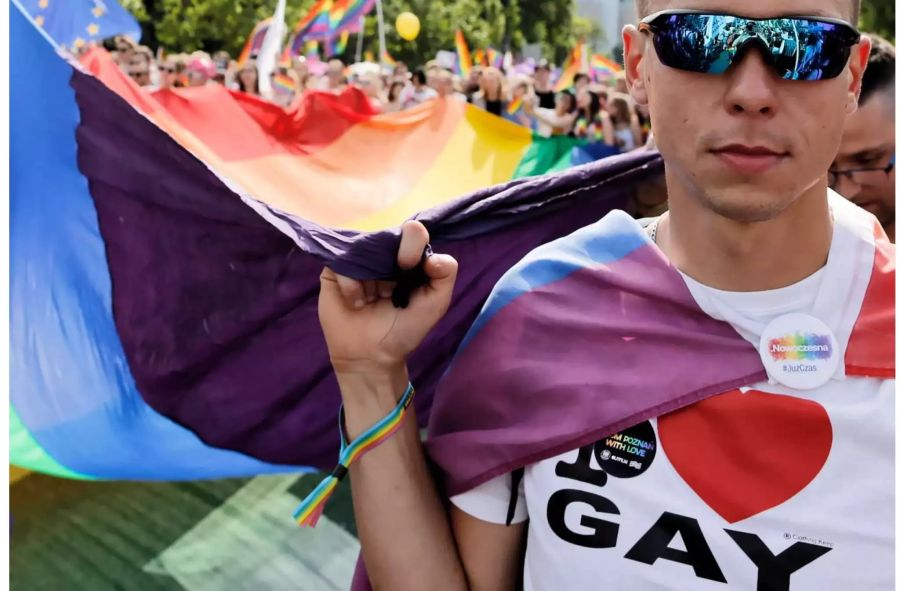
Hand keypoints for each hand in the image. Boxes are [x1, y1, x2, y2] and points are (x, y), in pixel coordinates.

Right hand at [318, 220, 457, 375]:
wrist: (372, 356)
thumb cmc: (404, 329)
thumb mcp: (435, 304)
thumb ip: (446, 275)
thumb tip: (432, 257)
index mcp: (408, 257)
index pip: (413, 232)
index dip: (411, 242)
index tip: (408, 265)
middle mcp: (382, 255)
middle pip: (385, 236)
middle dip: (388, 264)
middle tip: (389, 292)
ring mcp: (357, 261)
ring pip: (361, 249)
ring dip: (369, 279)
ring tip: (372, 301)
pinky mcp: (334, 271)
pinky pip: (341, 263)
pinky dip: (351, 286)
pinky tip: (357, 304)